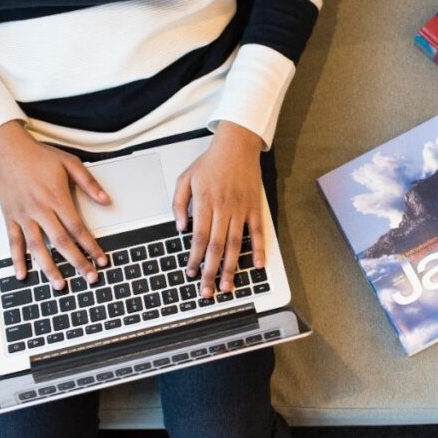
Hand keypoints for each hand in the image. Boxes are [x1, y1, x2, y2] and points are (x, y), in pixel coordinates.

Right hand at [0, 120, 109, 289]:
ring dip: (49, 268)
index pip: (78, 228)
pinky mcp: (9, 216)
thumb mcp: (70, 163)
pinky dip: (17, 259)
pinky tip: (23, 274)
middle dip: (77, 262)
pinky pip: (13, 241)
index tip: (101, 259)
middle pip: (61, 242)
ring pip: (37, 247)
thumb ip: (89, 184)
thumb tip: (106, 200)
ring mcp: (23, 215)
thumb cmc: (38, 156)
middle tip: (89, 277)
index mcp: (57, 198)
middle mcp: (40, 209)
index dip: (91, 246)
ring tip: (59, 285)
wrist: (8, 149)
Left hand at [172, 122, 265, 297]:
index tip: (191, 273)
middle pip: (216, 246)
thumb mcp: (185, 178)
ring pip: (235, 244)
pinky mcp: (255, 207)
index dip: (194, 258)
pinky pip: (258, 232)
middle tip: (207, 291)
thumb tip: (180, 228)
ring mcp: (241, 209)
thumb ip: (178, 203)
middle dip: (210, 271)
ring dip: (231, 267)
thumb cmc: (210, 162)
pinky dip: (259, 249)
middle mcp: (224, 208)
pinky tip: (257, 265)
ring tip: (227, 285)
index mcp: (205, 202)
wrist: (237, 145)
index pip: (198, 237)